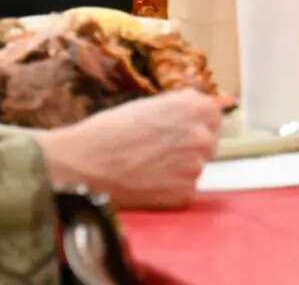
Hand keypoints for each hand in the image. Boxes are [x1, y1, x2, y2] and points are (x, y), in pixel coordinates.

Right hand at [39, 90, 222, 208]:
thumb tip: (206, 104)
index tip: (179, 130)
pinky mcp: (184, 195)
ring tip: (146, 166)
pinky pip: (184, 191)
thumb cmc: (110, 130)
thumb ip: (180, 106)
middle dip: (189, 147)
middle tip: (157, 151)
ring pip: (195, 168)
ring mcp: (195, 168)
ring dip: (178, 169)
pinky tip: (146, 183)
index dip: (195, 123)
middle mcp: (201, 137)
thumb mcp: (149, 105)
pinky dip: (169, 190)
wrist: (84, 163)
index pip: (214, 116)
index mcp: (194, 108)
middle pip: (208, 143)